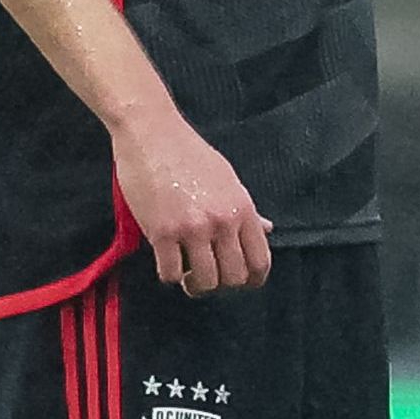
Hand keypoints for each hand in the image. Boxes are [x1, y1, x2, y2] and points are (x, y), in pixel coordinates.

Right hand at [112, 104, 272, 295]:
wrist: (152, 133)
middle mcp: (223, 221)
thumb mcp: (228, 179)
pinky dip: (168, 275)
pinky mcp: (161, 232)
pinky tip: (166, 261)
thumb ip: (246, 210)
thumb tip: (267, 229)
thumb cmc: (190, 153)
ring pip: (204, 281)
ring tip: (186, 275)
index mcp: (243, 209)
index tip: (241, 283)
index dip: (253, 280)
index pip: (260, 261)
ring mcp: (193, 228)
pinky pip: (169, 273)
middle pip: (233, 278)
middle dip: (221, 285)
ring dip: (195, 285)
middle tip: (208, 277)